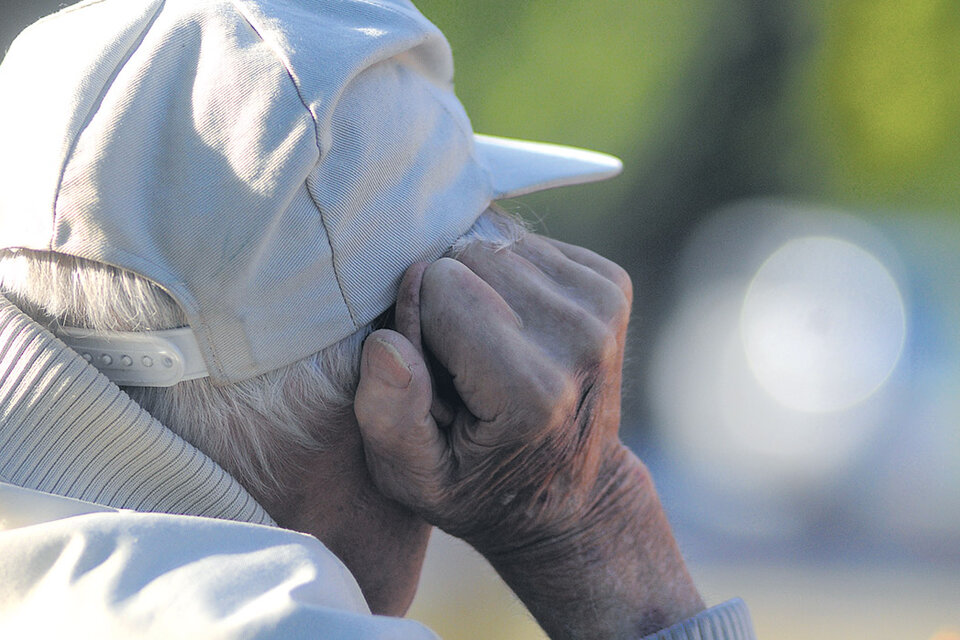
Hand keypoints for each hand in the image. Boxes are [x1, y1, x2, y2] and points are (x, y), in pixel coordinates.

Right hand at [354, 235, 702, 638]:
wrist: (573, 494)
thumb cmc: (477, 487)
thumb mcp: (415, 481)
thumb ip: (389, 418)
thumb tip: (385, 343)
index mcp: (531, 391)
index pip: (440, 284)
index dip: (416, 321)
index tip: (432, 373)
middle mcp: (579, 340)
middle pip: (468, 254)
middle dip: (446, 296)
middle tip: (459, 362)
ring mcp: (603, 308)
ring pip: (496, 242)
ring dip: (478, 285)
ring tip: (486, 347)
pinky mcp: (612, 285)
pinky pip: (528, 243)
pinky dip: (510, 277)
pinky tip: (515, 328)